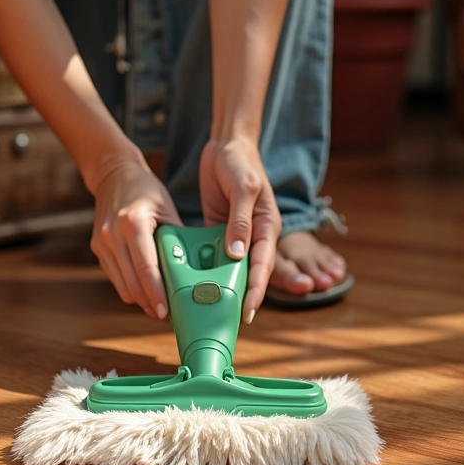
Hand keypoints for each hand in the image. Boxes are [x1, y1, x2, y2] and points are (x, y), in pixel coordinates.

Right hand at [90, 156, 182, 318]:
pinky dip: (130, 287)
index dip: (156, 293)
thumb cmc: (146, 191)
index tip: (166, 311)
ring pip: (121, 285)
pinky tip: (145, 290)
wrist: (114, 176)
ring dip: (140, 299)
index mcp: (133, 223)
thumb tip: (192, 271)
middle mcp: (112, 235)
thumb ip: (175, 239)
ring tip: (159, 306)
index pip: (146, 267)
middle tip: (167, 314)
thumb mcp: (167, 210)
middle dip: (149, 303)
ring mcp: (101, 242)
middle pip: (132, 282)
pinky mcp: (97, 248)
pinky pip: (115, 277)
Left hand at [199, 137, 280, 323]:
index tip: (249, 310)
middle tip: (230, 320)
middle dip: (242, 295)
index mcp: (267, 225)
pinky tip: (196, 282)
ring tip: (212, 309)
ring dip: (224, 286)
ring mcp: (237, 233)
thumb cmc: (241, 162)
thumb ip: (240, 220)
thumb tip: (237, 253)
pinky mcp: (220, 230)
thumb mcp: (244, 187)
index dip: (257, 288)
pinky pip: (215, 253)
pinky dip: (208, 268)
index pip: (263, 263)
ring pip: (232, 267)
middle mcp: (254, 234)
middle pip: (250, 271)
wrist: (227, 144)